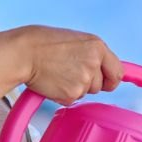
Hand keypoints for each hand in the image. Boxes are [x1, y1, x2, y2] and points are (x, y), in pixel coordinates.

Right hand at [5, 25, 123, 105]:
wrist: (23, 53)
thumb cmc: (43, 44)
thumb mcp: (76, 41)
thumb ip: (92, 55)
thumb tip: (102, 70)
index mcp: (97, 46)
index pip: (117, 71)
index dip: (111, 79)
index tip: (106, 82)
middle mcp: (94, 63)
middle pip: (100, 85)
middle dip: (87, 83)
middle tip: (68, 72)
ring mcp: (84, 79)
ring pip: (86, 92)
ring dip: (74, 88)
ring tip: (58, 73)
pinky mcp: (72, 93)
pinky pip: (72, 99)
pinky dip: (63, 94)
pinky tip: (53, 81)